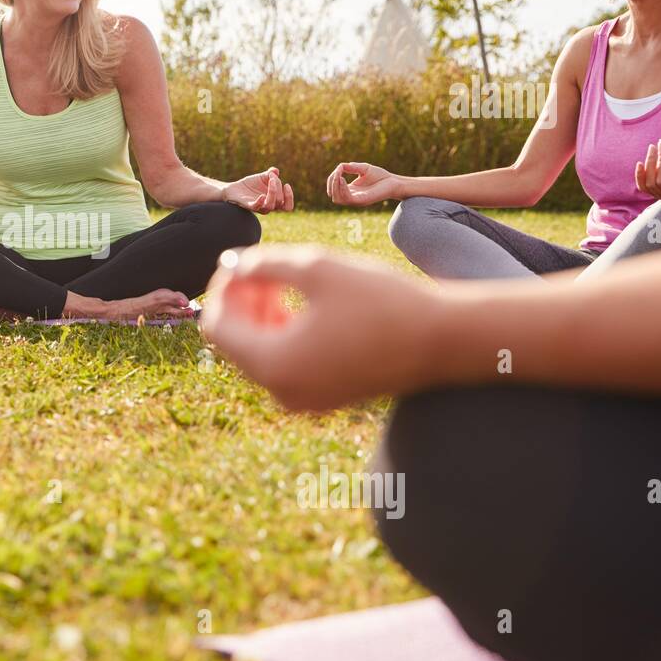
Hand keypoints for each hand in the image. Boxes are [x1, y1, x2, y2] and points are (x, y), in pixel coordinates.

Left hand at [200, 244, 439, 410]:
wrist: (444, 340)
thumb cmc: (382, 300)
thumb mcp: (316, 267)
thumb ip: (264, 263)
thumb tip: (232, 264)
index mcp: (274, 365)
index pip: (216, 325)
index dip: (223, 288)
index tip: (242, 260)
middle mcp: (282, 391)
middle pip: (233, 341)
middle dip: (241, 300)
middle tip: (264, 266)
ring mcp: (303, 399)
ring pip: (257, 352)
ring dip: (260, 314)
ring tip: (285, 281)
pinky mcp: (323, 397)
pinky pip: (283, 364)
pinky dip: (282, 333)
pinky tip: (303, 304)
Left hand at [222, 167, 293, 212]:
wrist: (234, 188)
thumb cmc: (250, 185)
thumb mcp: (262, 177)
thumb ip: (271, 174)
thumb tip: (276, 171)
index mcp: (274, 201)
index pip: (287, 206)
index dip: (289, 197)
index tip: (286, 184)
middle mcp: (268, 206)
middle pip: (279, 201)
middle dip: (278, 187)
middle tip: (271, 177)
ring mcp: (258, 207)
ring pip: (270, 206)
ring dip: (273, 192)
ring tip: (270, 180)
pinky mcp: (248, 205)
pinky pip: (256, 207)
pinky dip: (260, 202)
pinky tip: (262, 195)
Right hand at [326, 162, 401, 205]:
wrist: (395, 182)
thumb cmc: (381, 176)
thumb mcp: (363, 168)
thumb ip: (352, 167)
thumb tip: (340, 167)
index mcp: (351, 191)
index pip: (334, 188)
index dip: (333, 178)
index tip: (339, 168)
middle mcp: (352, 197)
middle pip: (333, 195)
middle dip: (331, 183)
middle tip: (337, 173)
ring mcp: (356, 200)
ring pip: (337, 199)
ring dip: (335, 186)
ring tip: (339, 176)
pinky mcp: (362, 201)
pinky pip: (347, 198)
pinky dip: (342, 189)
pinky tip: (343, 179)